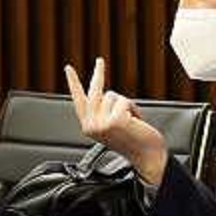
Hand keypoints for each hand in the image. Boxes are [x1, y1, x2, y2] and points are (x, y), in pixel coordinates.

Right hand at [64, 57, 167, 185]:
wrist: (147, 155)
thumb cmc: (134, 140)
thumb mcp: (111, 125)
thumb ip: (103, 112)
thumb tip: (106, 94)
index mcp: (88, 127)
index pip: (78, 100)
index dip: (73, 83)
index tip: (68, 68)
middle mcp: (91, 126)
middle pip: (94, 91)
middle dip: (98, 73)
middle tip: (99, 61)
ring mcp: (101, 123)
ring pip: (114, 96)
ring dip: (127, 105)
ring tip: (131, 120)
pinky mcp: (115, 120)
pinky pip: (124, 101)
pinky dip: (134, 108)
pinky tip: (135, 122)